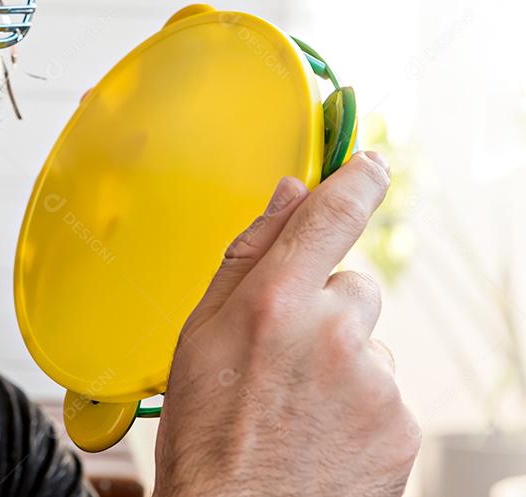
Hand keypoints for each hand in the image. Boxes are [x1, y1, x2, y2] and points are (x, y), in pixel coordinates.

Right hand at [152, 152, 418, 496]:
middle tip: (284, 356)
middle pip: (353, 287)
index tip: (373, 164)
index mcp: (275, 302)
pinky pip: (386, 391)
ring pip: (369, 343)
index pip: (331, 215)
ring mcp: (375, 381)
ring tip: (297, 406)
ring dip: (342, 361)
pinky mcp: (403, 425)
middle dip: (326, 309)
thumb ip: (247, 255)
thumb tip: (288, 197)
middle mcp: (333, 333)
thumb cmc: (205, 437)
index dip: (358, 180)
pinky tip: (320, 432)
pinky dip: (359, 405)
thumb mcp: (198, 335)